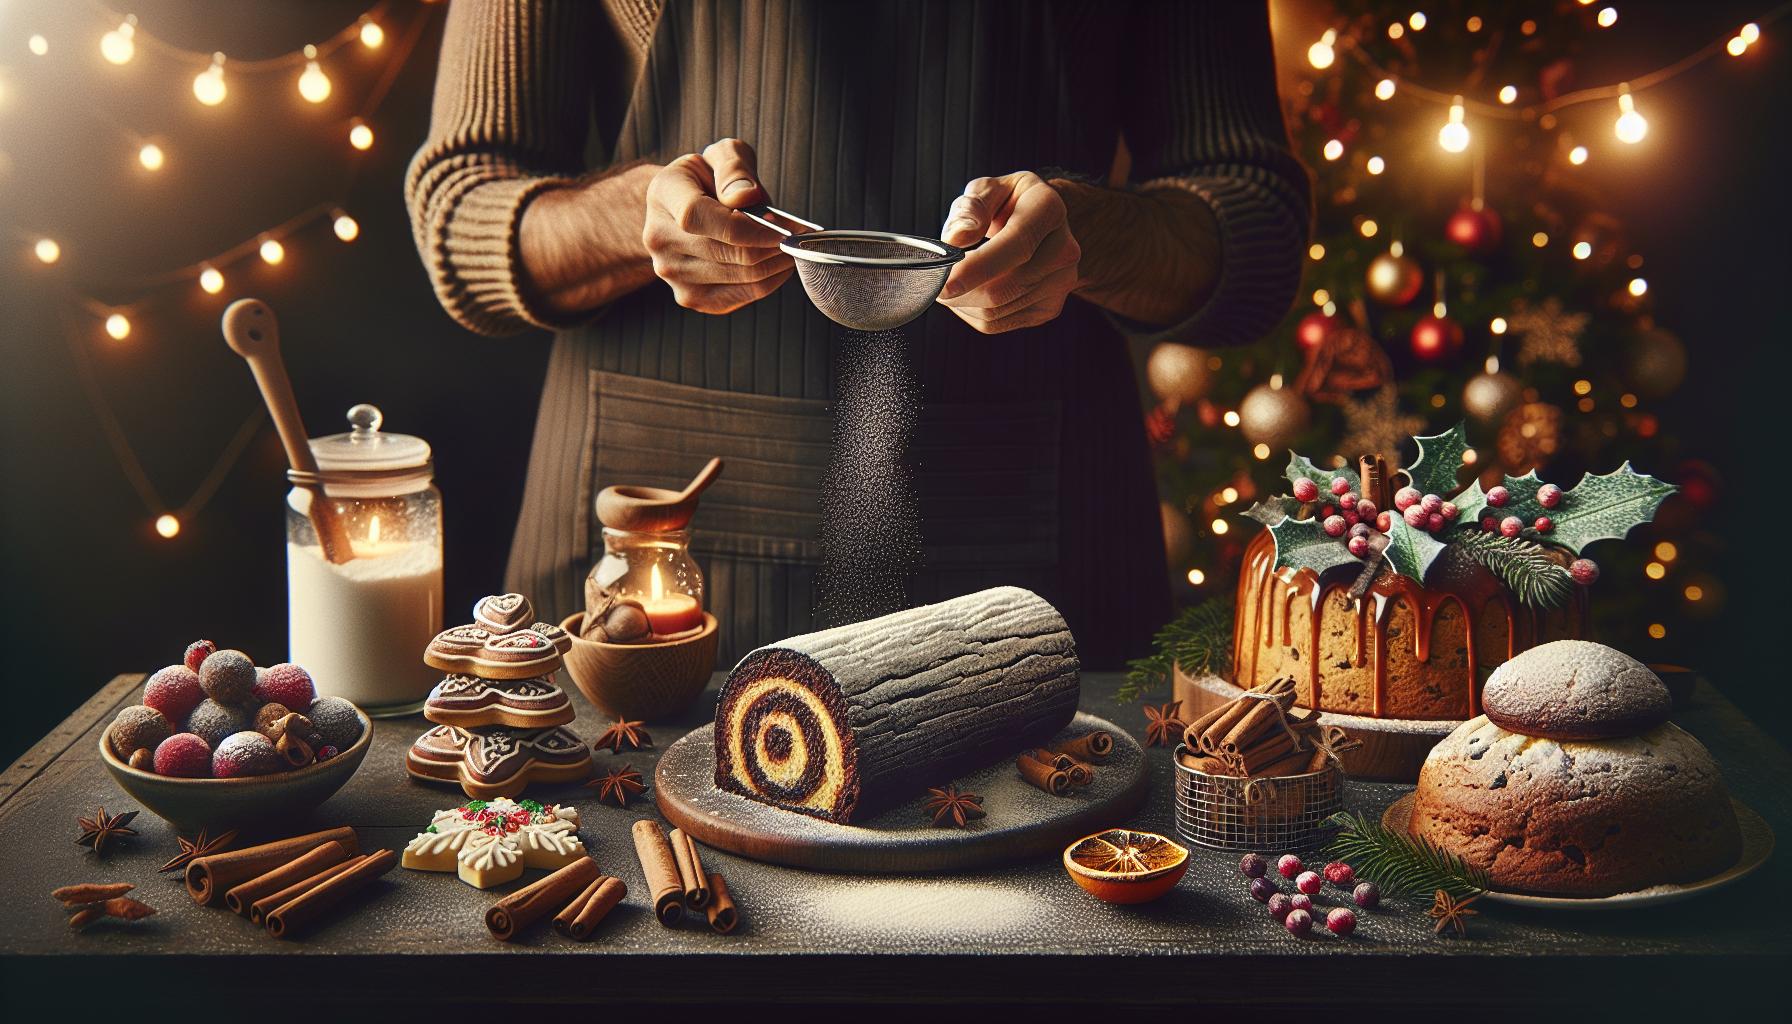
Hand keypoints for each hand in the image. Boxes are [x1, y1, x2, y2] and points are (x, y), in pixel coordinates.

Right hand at [643, 139, 793, 313]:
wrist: (680, 212)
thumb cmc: (707, 180)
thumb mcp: (721, 156)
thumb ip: (734, 168)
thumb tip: (746, 197)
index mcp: (664, 194)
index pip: (698, 217)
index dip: (747, 228)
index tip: (783, 229)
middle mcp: (659, 238)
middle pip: (726, 252)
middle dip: (772, 246)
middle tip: (798, 237)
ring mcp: (671, 273)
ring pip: (740, 278)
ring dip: (775, 264)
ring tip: (790, 247)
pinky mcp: (690, 297)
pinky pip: (741, 297)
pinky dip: (768, 282)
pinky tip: (777, 265)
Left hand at [936, 171, 1080, 333]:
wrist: (1041, 223)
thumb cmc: (1008, 204)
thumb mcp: (988, 190)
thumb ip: (971, 207)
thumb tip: (958, 238)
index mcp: (1048, 209)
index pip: (1016, 245)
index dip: (977, 268)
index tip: (943, 284)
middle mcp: (1063, 248)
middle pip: (1003, 287)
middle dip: (959, 291)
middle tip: (932, 282)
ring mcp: (1060, 282)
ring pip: (995, 311)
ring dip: (961, 302)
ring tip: (950, 281)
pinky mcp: (1048, 308)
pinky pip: (997, 323)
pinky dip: (971, 312)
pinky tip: (967, 292)